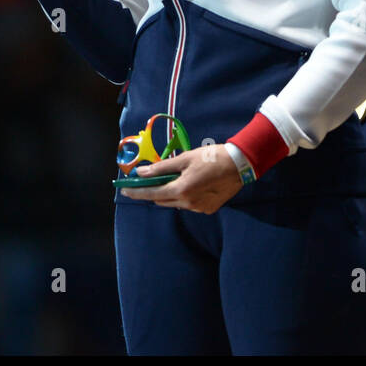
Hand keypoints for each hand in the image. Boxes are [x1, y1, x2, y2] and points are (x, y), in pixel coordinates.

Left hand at [118, 145, 243, 213]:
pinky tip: (194, 184)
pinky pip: (190, 204)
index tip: (124, 190)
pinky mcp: (209, 209)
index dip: (136, 192)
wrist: (241, 164)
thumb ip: (162, 168)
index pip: (151, 194)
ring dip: (171, 194)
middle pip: (162, 200)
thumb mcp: (185, 158)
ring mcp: (199, 208)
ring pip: (176, 203)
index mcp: (181, 190)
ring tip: (178, 179)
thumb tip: (142, 173)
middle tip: (151, 179)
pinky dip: (186, 196)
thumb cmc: (212, 157)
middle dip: (154, 191)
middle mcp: (188, 203)